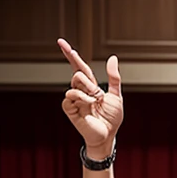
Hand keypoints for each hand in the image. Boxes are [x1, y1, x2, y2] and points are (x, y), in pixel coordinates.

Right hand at [58, 39, 122, 156]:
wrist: (108, 135)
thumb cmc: (112, 119)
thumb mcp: (116, 96)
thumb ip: (114, 77)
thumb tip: (113, 58)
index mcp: (90, 86)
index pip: (78, 67)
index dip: (70, 55)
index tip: (61, 42)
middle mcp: (80, 91)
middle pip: (78, 74)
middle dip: (90, 83)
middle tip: (98, 97)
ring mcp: (74, 99)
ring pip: (74, 83)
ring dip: (88, 92)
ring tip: (95, 103)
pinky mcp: (69, 108)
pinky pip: (70, 96)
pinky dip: (82, 99)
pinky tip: (88, 106)